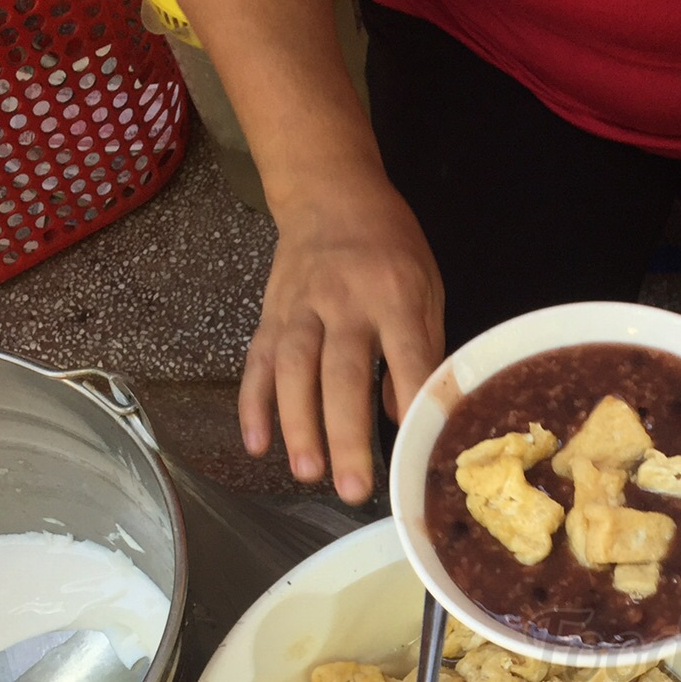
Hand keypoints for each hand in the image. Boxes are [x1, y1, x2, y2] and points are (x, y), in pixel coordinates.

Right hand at [239, 175, 444, 503]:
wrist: (329, 193)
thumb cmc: (390, 249)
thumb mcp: (426, 287)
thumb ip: (422, 349)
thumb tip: (410, 415)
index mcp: (394, 293)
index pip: (405, 352)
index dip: (409, 400)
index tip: (413, 449)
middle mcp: (343, 301)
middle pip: (341, 373)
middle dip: (344, 434)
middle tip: (351, 489)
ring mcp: (300, 308)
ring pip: (294, 371)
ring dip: (298, 426)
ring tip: (307, 474)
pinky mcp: (270, 315)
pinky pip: (258, 363)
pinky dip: (254, 405)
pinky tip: (257, 445)